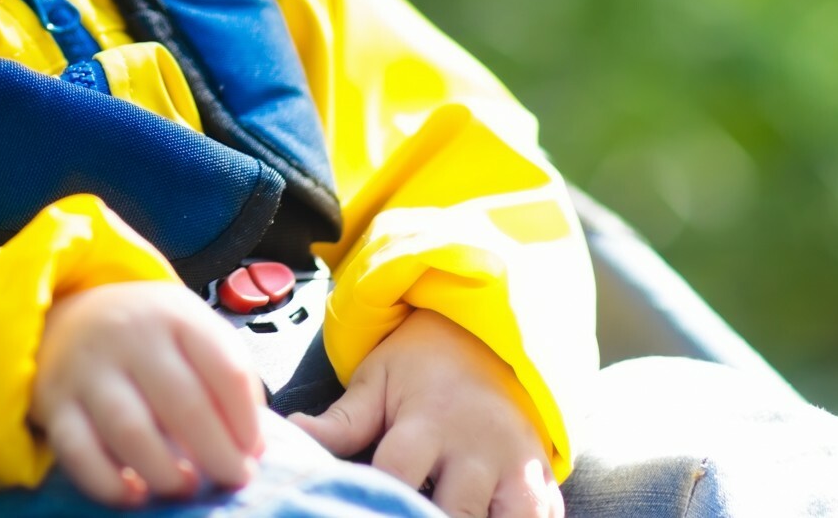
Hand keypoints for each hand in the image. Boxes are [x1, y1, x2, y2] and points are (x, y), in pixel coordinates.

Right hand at [31, 280, 266, 505]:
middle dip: (218, 454)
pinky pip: (79, 452)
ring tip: (188, 486)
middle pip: (184, 404)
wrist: (68, 316)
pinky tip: (134, 494)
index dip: (248, 421)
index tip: (254, 451)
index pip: (226, 371)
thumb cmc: (147, 336)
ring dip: (167, 472)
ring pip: (130, 431)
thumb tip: (251, 446)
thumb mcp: (193, 330)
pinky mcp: (56, 405)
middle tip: (233, 478)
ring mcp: (88, 370)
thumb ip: (227, 376)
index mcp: (176, 316)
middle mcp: (130, 337)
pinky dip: (108, 483)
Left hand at [290, 309, 558, 517]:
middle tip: (402, 515)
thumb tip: (292, 435)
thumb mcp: (377, 383)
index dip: (376, 498)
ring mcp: (517, 465)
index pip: (397, 471)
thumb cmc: (421, 369)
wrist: (488, 338)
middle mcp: (477, 446)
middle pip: (455, 509)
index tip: (357, 507)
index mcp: (429, 420)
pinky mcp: (545, 480)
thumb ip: (341, 421)